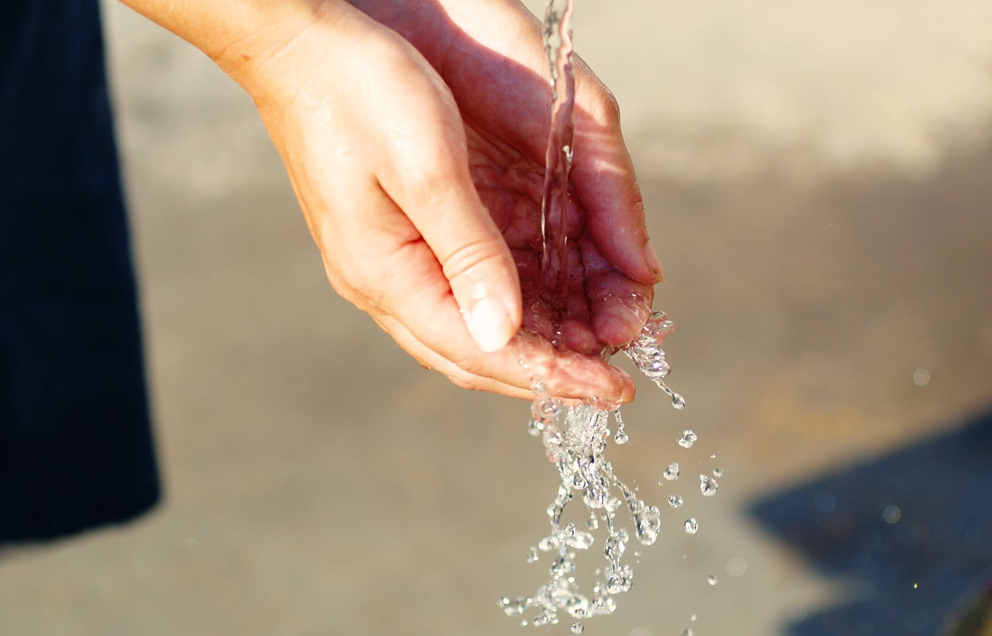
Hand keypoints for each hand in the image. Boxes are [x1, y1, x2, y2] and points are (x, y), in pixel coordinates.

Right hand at [355, 0, 663, 381]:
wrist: (300, 44)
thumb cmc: (359, 90)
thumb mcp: (427, 169)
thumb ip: (469, 253)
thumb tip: (504, 334)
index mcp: (386, 274)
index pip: (481, 351)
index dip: (552, 375)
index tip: (613, 391)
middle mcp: (384, 282)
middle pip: (476, 354)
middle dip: (549, 373)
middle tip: (614, 382)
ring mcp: (387, 263)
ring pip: (472, 328)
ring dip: (535, 342)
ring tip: (595, 346)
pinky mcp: (400, 238)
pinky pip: (463, 292)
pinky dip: (514, 306)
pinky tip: (552, 304)